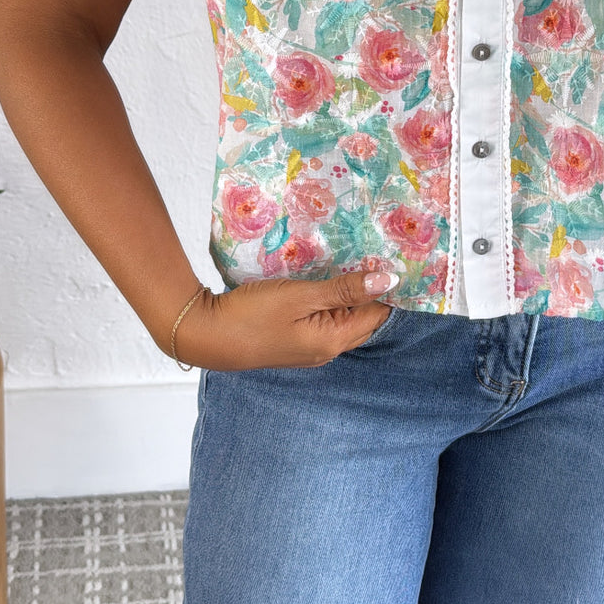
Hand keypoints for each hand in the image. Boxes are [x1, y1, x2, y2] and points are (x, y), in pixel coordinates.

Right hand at [170, 267, 399, 370]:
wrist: (206, 335)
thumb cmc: (252, 315)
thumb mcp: (301, 296)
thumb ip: (345, 289)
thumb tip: (389, 280)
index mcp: (334, 341)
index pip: (377, 313)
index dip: (388, 288)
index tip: (397, 257)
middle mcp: (326, 349)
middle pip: (363, 318)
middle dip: (374, 291)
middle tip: (382, 254)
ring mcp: (309, 347)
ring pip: (343, 317)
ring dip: (351, 294)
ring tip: (358, 260)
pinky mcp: (293, 340)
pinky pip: (324, 319)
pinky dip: (331, 300)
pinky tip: (328, 279)